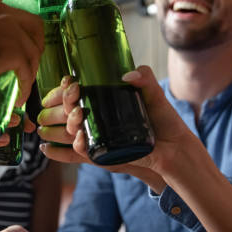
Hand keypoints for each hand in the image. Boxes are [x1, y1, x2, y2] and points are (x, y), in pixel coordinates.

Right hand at [0, 0, 43, 106]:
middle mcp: (0, 11)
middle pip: (33, 23)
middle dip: (37, 42)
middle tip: (32, 60)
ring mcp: (10, 29)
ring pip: (33, 50)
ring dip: (31, 71)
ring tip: (23, 86)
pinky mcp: (13, 50)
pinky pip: (27, 69)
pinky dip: (25, 85)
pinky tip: (19, 96)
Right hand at [37, 67, 198, 190]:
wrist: (174, 147)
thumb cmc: (163, 120)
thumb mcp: (154, 95)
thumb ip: (145, 79)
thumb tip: (128, 76)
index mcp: (104, 102)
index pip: (76, 93)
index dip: (66, 89)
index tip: (68, 82)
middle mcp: (96, 119)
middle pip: (68, 111)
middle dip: (63, 105)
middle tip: (73, 96)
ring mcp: (97, 138)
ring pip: (70, 132)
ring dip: (65, 126)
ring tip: (77, 118)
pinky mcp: (100, 155)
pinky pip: (76, 155)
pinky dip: (65, 151)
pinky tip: (56, 145)